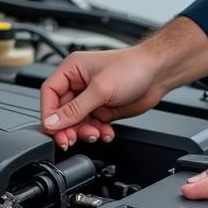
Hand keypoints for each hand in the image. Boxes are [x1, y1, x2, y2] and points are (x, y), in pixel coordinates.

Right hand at [39, 47, 166, 149]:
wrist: (158, 73)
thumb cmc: (132, 68)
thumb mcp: (100, 89)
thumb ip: (75, 109)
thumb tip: (52, 122)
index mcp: (72, 70)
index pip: (49, 93)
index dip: (49, 113)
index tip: (54, 130)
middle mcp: (79, 83)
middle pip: (61, 111)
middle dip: (68, 127)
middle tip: (71, 140)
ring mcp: (91, 97)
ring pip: (76, 122)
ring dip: (84, 132)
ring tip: (96, 134)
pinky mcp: (102, 108)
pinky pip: (92, 126)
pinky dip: (98, 132)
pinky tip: (106, 133)